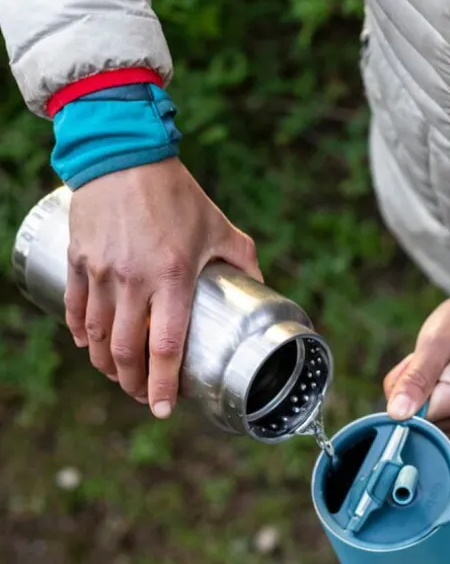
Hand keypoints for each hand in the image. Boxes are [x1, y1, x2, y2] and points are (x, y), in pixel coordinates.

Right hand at [66, 158, 260, 417]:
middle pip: (127, 351)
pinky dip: (81, 334)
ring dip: (107, 366)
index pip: (165, 346)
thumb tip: (260, 290)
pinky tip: (90, 348)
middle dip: (133, 383)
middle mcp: (134, 280)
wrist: (124, 154)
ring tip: (120, 377)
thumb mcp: (220, 228)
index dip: (162, 384)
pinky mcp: (78, 260)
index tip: (162, 409)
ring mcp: (101, 272)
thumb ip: (244, 262)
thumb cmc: (178, 194)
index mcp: (174, 277)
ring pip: (96, 336)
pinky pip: (75, 309)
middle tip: (142, 397)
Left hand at [383, 293, 449, 436]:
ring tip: (435, 366)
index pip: (411, 418)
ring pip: (425, 419)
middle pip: (418, 421)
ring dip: (420, 393)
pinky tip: (440, 375)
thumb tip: (396, 415)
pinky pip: (437, 415)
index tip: (415, 366)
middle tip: (424, 362)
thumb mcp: (432, 345)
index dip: (403, 393)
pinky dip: (430, 396)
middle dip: (411, 392)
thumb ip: (414, 381)